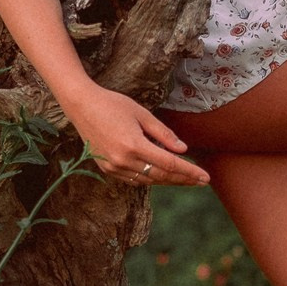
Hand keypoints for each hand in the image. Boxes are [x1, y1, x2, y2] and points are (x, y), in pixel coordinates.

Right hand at [63, 84, 209, 186]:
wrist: (81, 105)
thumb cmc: (113, 104)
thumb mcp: (142, 114)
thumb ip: (163, 134)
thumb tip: (183, 150)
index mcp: (134, 145)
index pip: (169, 164)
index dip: (190, 172)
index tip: (206, 177)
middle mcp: (123, 160)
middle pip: (161, 176)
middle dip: (183, 180)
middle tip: (201, 181)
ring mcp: (113, 167)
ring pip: (148, 181)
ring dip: (168, 181)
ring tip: (185, 179)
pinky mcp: (106, 169)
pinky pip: (134, 180)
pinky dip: (150, 179)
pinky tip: (161, 175)